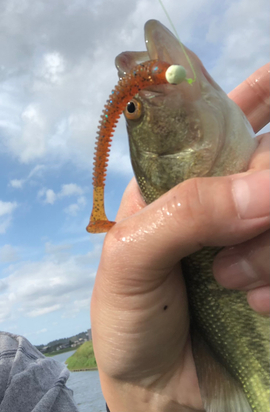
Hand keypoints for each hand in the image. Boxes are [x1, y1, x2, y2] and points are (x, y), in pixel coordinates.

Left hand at [91, 64, 269, 411]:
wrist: (160, 396)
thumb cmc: (131, 323)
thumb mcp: (130, 260)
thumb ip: (187, 214)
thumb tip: (267, 189)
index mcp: (177, 187)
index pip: (213, 126)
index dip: (246, 96)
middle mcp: (222, 203)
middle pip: (265, 162)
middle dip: (261, 191)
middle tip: (229, 253)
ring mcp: (255, 236)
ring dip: (267, 246)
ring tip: (233, 287)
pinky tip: (257, 307)